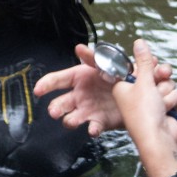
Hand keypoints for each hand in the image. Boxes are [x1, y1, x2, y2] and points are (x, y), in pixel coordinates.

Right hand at [34, 43, 176, 136]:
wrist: (138, 91)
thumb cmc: (118, 75)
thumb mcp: (107, 64)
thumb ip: (93, 58)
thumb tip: (79, 47)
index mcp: (78, 79)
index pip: (56, 80)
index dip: (45, 85)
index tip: (37, 90)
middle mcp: (79, 95)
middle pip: (61, 103)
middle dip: (56, 108)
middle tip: (54, 111)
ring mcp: (88, 110)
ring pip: (73, 117)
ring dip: (70, 120)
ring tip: (71, 121)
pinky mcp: (100, 121)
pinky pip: (93, 127)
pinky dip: (92, 129)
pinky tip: (93, 129)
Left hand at [113, 39, 176, 176]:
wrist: (158, 139)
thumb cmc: (143, 114)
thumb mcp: (143, 83)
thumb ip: (144, 62)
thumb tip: (139, 43)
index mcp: (122, 84)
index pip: (137, 66)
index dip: (147, 65)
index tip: (154, 64)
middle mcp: (135, 91)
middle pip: (154, 74)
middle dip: (160, 79)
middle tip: (161, 78)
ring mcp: (149, 99)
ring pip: (165, 84)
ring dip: (165, 92)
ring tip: (159, 102)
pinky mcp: (161, 106)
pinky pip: (171, 95)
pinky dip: (170, 101)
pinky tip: (165, 109)